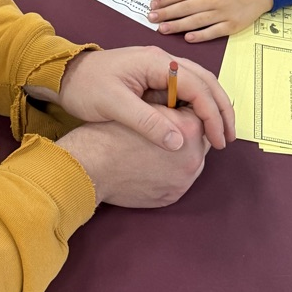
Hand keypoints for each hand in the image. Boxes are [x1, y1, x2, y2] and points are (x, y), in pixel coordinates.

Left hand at [26, 45, 234, 150]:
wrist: (63, 75)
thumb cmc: (85, 87)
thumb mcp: (113, 105)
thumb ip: (146, 122)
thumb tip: (179, 142)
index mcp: (156, 62)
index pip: (196, 86)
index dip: (211, 114)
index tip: (217, 140)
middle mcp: (162, 60)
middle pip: (204, 81)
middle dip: (220, 109)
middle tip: (227, 138)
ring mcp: (158, 66)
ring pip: (197, 83)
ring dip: (210, 107)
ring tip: (218, 133)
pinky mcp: (152, 76)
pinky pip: (183, 89)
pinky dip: (196, 105)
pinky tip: (197, 124)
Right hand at [57, 106, 209, 206]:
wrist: (90, 167)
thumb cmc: (110, 134)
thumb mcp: (142, 106)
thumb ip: (168, 102)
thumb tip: (180, 96)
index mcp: (188, 130)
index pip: (201, 114)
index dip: (186, 108)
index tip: (175, 108)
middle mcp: (193, 158)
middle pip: (201, 138)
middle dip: (188, 131)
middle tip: (166, 126)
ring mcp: (184, 181)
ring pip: (192, 159)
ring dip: (182, 151)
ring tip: (158, 144)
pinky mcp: (173, 196)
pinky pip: (179, 178)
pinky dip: (171, 170)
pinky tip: (153, 162)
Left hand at [148, 0, 272, 42]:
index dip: (165, 0)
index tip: (152, 5)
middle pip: (185, 8)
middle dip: (166, 13)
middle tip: (151, 18)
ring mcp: (222, 13)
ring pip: (196, 20)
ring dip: (177, 25)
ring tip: (162, 29)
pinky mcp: (231, 25)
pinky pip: (213, 31)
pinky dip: (200, 35)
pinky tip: (187, 38)